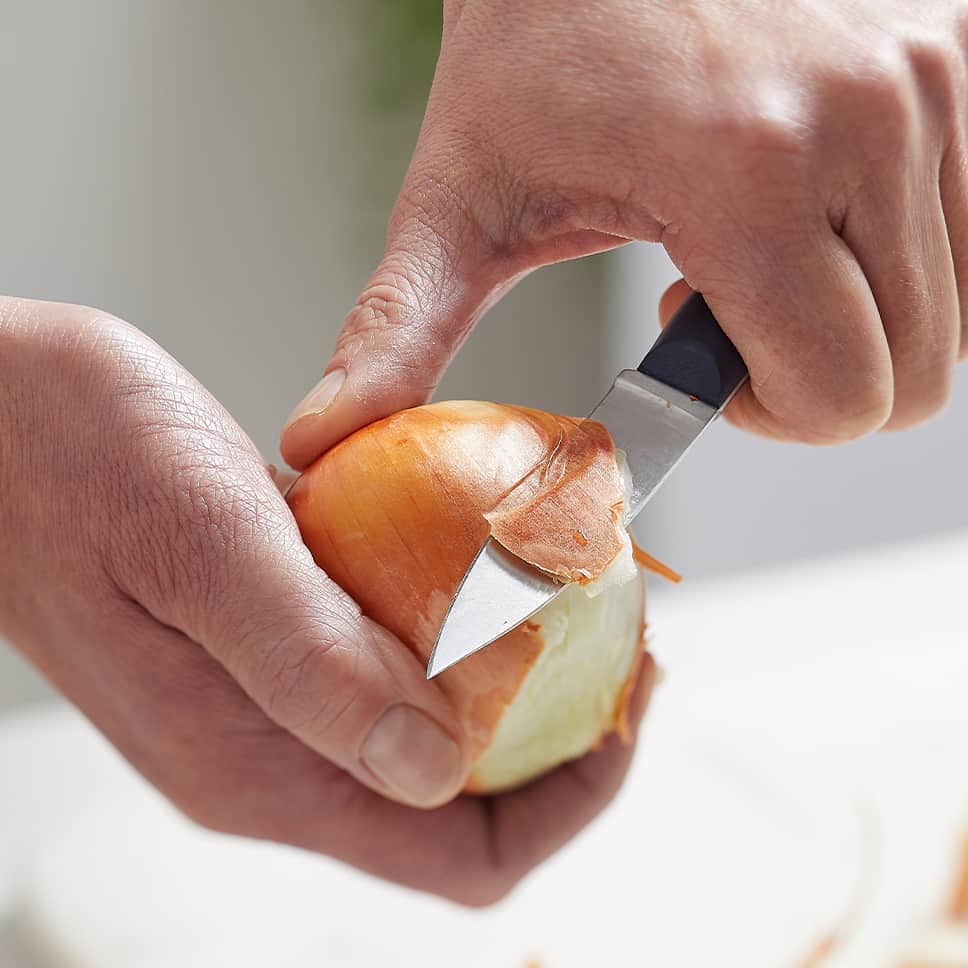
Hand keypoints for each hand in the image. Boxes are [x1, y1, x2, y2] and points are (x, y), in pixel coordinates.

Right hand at [0, 297, 653, 903]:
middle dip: (565, 728)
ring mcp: (269, 694)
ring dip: (517, 669)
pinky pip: (389, 653)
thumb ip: (313, 665)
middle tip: (623, 626)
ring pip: (434, 723)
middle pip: (465, 798)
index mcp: (258, 764)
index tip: (634, 695)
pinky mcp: (267, 633)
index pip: (460, 854)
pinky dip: (455, 617)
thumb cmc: (66, 458)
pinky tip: (484, 546)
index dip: (571, 796)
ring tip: (575, 582)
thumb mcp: (203, 544)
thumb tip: (440, 766)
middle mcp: (271, 750)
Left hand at [283, 0, 966, 466]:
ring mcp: (933, 82)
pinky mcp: (961, 55)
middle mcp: (870, 120)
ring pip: (954, 315)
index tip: (686, 333)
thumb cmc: (532, 42)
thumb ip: (398, 335)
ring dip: (856, 318)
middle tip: (724, 299)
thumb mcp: (458, 202)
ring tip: (758, 240)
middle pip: (910, 379)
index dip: (764, 413)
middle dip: (815, 380)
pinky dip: (900, 262)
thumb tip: (323, 438)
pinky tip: (809, 200)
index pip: (837, 397)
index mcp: (747, 171)